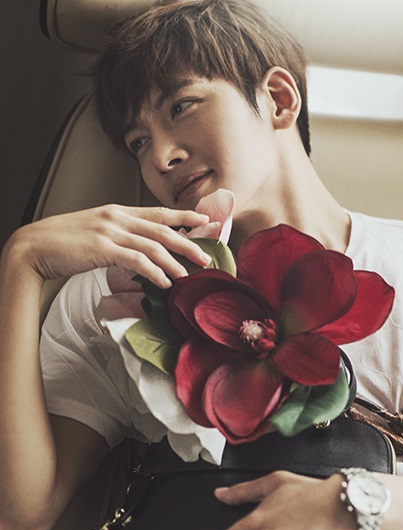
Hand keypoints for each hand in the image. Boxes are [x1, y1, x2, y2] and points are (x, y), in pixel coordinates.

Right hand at [8, 204, 215, 287]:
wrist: (33, 246)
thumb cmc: (63, 244)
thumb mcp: (95, 231)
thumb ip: (118, 236)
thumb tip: (138, 250)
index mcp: (117, 211)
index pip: (158, 212)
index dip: (184, 216)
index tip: (204, 222)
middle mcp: (117, 218)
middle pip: (163, 228)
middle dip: (188, 242)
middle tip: (206, 257)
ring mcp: (110, 231)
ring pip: (154, 245)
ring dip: (174, 262)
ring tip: (188, 276)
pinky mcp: (103, 248)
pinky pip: (137, 260)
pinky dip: (154, 272)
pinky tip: (164, 282)